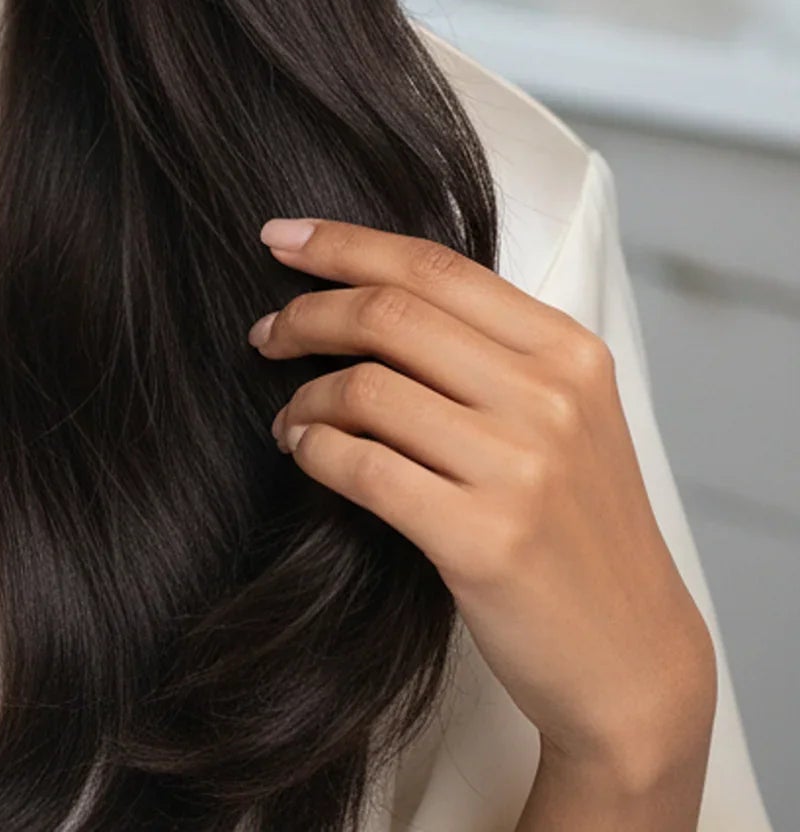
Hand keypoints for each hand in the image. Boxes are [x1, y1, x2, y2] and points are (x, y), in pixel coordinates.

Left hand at [248, 214, 717, 787]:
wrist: (632, 660)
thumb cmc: (576, 528)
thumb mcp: (564, 414)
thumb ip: (487, 347)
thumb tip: (364, 284)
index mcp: (568, 351)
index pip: (433, 266)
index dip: (343, 244)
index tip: (278, 239)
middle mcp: (550, 398)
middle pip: (388, 314)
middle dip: (306, 315)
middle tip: (266, 334)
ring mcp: (521, 469)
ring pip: (365, 388)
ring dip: (305, 397)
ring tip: (291, 416)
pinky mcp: (484, 540)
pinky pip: (362, 467)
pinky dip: (314, 450)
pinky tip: (304, 452)